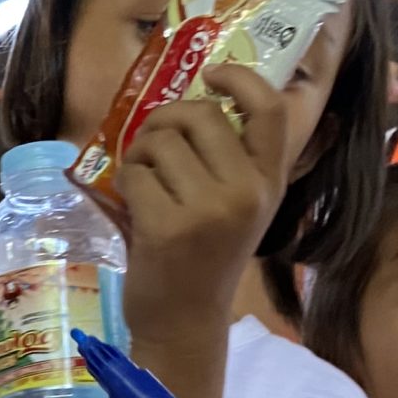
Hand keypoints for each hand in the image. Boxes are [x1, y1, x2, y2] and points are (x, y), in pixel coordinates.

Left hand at [117, 64, 291, 345]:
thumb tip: (197, 98)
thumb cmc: (205, 259)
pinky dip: (126, 181)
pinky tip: (134, 204)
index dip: (240, 79)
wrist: (185, 322)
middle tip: (154, 138)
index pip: (271, 109)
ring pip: (161, 140)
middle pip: (200, 114)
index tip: (212, 75)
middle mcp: (248, 191)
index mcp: (271, 182)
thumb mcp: (238, 207)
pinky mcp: (168, 227)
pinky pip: (135, 173)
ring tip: (145, 178)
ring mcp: (209, 210)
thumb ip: (230, 159)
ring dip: (141, 151)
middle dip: (166, 117)